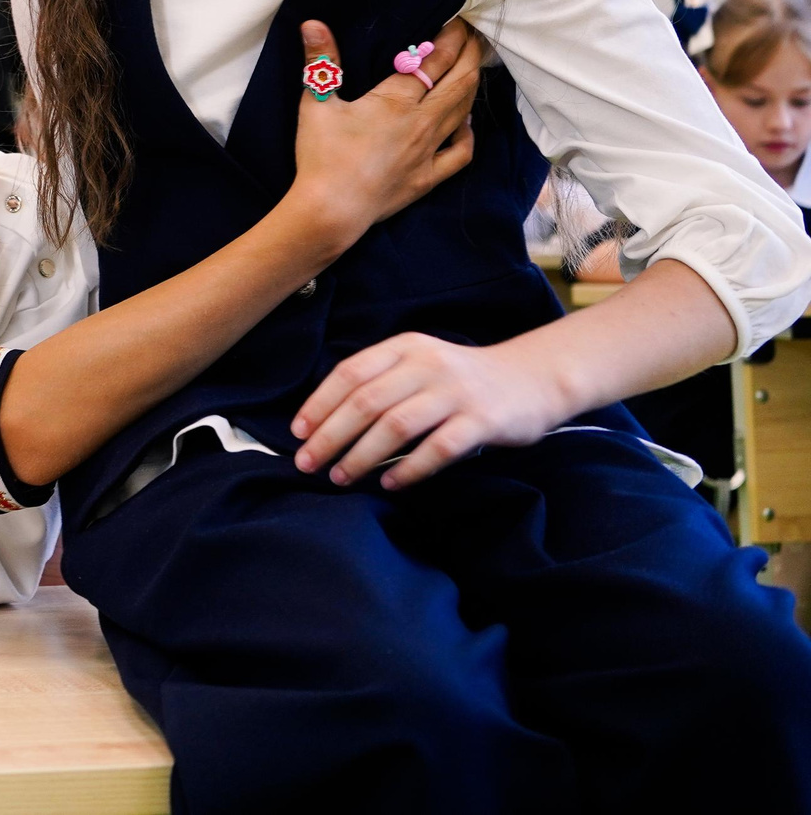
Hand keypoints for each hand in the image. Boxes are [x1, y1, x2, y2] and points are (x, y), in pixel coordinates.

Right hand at [282, 17, 480, 252]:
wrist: (332, 209)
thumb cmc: (321, 156)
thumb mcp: (315, 104)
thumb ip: (320, 62)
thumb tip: (312, 23)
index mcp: (396, 100)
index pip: (433, 61)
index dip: (450, 38)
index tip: (458, 21)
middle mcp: (421, 122)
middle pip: (458, 81)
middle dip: (470, 55)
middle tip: (474, 36)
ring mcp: (429, 151)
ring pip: (462, 111)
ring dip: (472, 86)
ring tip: (473, 69)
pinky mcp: (429, 177)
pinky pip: (460, 152)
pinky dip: (467, 133)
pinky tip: (465, 123)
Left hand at [290, 331, 568, 488]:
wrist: (533, 378)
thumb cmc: (461, 378)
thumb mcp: (419, 363)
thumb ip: (381, 381)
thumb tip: (325, 420)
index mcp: (404, 347)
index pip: (349, 373)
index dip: (319, 404)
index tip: (297, 432)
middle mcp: (427, 365)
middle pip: (365, 402)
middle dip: (330, 435)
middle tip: (307, 463)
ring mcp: (456, 392)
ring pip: (395, 426)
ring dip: (361, 455)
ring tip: (340, 477)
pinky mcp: (482, 421)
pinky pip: (437, 449)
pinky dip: (409, 468)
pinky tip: (390, 483)